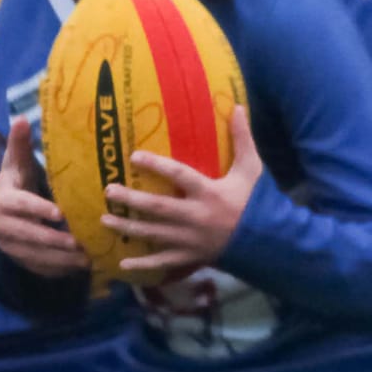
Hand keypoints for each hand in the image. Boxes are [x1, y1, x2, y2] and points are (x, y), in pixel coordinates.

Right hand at [0, 118, 88, 277]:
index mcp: (3, 200)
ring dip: (60, 260)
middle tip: (80, 243)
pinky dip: (58, 270)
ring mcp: (9, 246)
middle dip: (55, 242)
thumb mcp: (16, 164)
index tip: (60, 214)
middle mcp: (2, 226)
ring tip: (86, 259)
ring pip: (35, 256)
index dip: (39, 210)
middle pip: (30, 236)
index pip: (21, 206)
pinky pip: (37, 268)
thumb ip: (19, 144)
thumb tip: (21, 118)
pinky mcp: (18, 260)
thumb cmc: (16, 182)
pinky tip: (78, 268)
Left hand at [108, 105, 262, 281]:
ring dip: (128, 228)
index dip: (157, 165)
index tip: (134, 156)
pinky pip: (163, 262)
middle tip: (108, 191)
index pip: (179, 175)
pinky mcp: (190, 257)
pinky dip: (143, 265)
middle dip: (132, 200)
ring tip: (104, 220)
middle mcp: (196, 216)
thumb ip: (242, 138)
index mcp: (210, 193)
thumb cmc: (255, 201)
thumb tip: (236, 106)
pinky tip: (122, 264)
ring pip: (154, 234)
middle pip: (158, 208)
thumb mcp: (251, 169)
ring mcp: (191, 240)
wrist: (267, 241)